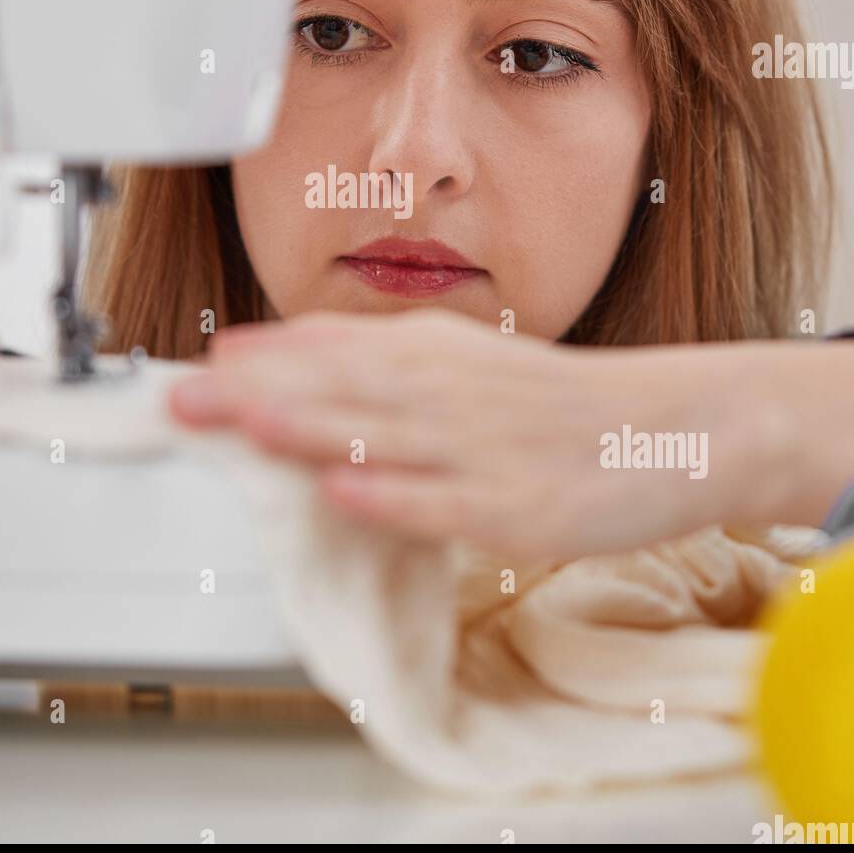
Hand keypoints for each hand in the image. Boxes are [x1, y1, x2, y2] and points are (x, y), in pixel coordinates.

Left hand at [169, 310, 853, 559]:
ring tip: (242, 422)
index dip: (270, 352)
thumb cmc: (559, 404)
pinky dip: (392, 495)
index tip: (205, 358)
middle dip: (258, 390)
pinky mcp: (516, 507)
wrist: (672, 427)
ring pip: (384, 434)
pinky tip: (343, 491)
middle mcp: (453, 392)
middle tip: (181, 395)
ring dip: (308, 427)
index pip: (341, 344)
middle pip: (344, 387)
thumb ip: (387, 367)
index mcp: (440, 353)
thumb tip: (293, 363)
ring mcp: (483, 449)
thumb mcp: (472, 364)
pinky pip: (445, 502)